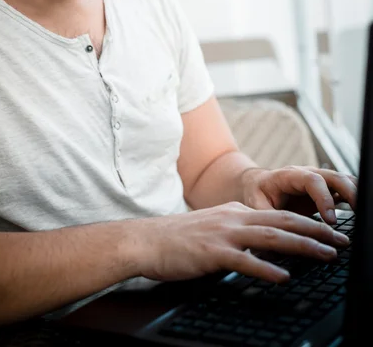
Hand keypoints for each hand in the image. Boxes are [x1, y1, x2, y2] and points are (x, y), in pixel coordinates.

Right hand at [130, 202, 348, 283]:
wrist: (147, 240)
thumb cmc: (179, 238)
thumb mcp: (214, 227)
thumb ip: (239, 232)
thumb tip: (264, 245)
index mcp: (237, 211)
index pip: (280, 214)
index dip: (309, 222)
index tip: (330, 233)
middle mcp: (235, 217)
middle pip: (284, 221)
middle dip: (316, 231)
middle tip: (341, 242)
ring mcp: (224, 233)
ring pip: (272, 236)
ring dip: (302, 246)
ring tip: (325, 256)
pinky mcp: (212, 252)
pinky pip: (244, 260)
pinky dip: (266, 269)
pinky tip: (282, 278)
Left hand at [238, 165, 357, 223]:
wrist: (256, 184)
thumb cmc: (256, 194)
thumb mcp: (255, 206)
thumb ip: (268, 219)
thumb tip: (277, 241)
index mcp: (288, 176)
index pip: (312, 181)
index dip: (324, 198)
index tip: (330, 221)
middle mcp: (306, 174)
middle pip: (334, 176)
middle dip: (350, 192)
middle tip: (361, 213)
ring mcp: (317, 179)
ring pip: (343, 180)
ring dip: (356, 194)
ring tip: (365, 215)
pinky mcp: (324, 189)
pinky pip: (344, 189)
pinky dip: (355, 198)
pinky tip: (362, 213)